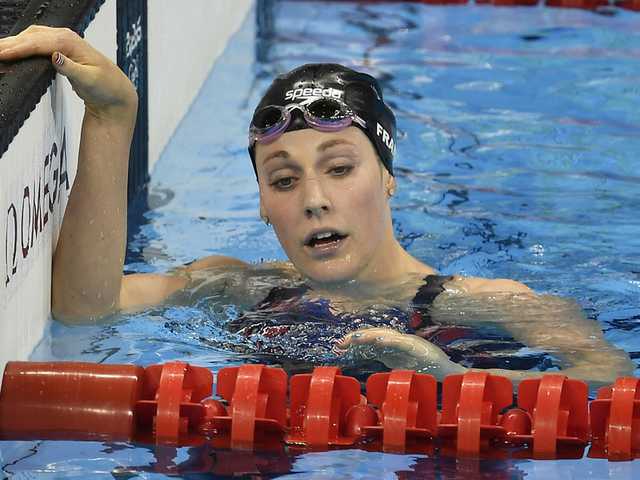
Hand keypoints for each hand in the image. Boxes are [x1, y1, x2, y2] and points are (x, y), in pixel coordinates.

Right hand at [0, 25, 136, 119]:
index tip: (1, 54)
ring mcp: (62, 42)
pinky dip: (22, 45)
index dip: (17, 49)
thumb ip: (71, 69)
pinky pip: (36, 43)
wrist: (116, 92)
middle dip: (9, 44)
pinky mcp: (59, 49)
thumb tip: (55, 57)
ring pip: (31, 37)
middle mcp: (65, 37)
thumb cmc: (107, 86)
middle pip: (30, 37)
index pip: (37, 43)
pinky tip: (12, 52)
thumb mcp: (90, 80)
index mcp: (71, 42)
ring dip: (14, 43)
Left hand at [335, 327, 466, 377]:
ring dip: (370, 336)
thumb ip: (386, 361)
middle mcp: (397, 341)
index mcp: (391, 347)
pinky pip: (401, 342)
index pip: (370, 341)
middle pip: (374, 335)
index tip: (340, 345)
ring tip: (356, 338)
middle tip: (341, 342)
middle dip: (357, 337)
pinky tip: (380, 341)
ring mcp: (407, 342)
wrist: (446, 371)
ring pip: (386, 335)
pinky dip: (390, 340)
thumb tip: (367, 364)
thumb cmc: (424, 369)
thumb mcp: (398, 366)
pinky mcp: (416, 347)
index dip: (355, 341)